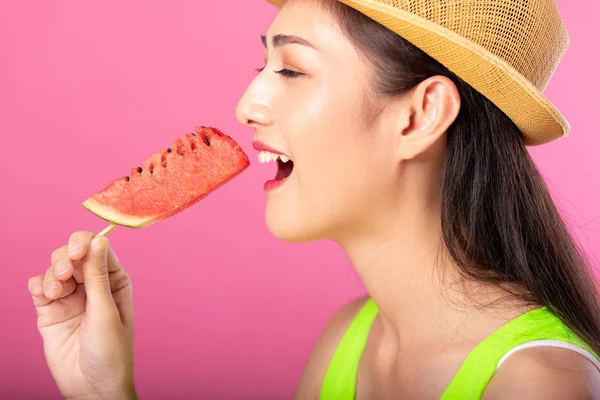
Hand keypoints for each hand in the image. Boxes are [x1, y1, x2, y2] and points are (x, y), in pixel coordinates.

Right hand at [28, 231, 136, 399]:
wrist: (92, 388)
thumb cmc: (110, 352)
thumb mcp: (106, 312)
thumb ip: (97, 276)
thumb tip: (99, 240)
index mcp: (114, 281)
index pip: (99, 249)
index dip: (86, 243)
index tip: (77, 251)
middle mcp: (92, 285)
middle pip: (73, 254)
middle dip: (65, 257)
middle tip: (64, 272)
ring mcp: (70, 297)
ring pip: (55, 268)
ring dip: (52, 273)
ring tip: (55, 291)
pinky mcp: (50, 310)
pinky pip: (40, 286)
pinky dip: (39, 285)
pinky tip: (44, 294)